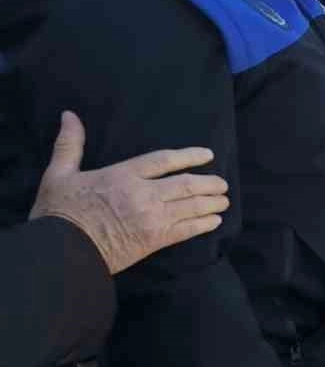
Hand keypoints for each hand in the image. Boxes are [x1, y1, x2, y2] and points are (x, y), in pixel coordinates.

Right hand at [29, 111, 228, 273]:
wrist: (61, 250)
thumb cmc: (59, 212)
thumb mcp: (59, 173)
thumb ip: (70, 145)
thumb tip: (69, 115)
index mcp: (122, 175)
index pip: (164, 160)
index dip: (189, 156)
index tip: (207, 155)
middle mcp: (142, 194)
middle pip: (186, 184)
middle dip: (209, 183)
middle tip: (222, 184)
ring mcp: (151, 218)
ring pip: (191, 206)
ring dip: (212, 203)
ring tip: (224, 201)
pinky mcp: (154, 241)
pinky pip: (187, 230)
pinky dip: (204, 225)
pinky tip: (215, 222)